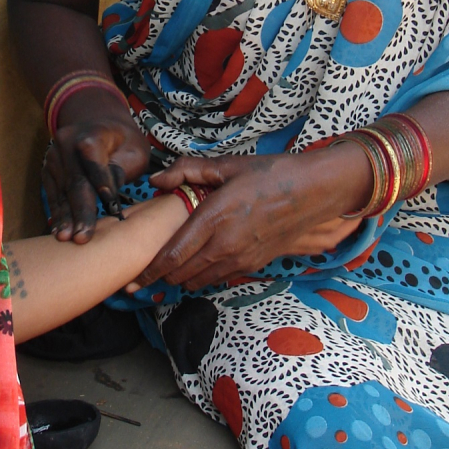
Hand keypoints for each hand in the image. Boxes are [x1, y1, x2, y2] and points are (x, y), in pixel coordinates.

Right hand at [44, 95, 151, 242]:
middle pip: (75, 181)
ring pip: (61, 191)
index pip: (94, 160)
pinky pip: (53, 194)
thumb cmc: (123, 142)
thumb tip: (108, 196)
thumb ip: (123, 168)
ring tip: (66, 239)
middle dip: (80, 211)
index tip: (110, 206)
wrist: (97, 124)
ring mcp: (53, 157)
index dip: (101, 182)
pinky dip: (57, 213)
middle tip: (82, 237)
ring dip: (65, 217)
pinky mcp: (47, 169)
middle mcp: (67, 143)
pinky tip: (59, 231)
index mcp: (92, 134)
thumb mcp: (135, 150)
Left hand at [131, 148, 369, 291]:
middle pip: (182, 274)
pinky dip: (201, 278)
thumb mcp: (227, 165)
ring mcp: (241, 258)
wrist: (314, 192)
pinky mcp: (253, 264)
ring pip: (199, 281)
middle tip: (139, 282)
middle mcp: (225, 244)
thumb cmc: (271, 174)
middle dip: (159, 280)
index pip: (173, 254)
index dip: (151, 271)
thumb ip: (187, 170)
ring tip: (162, 279)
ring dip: (179, 281)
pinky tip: (194, 271)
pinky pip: (219, 279)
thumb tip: (156, 180)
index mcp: (214, 218)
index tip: (134, 279)